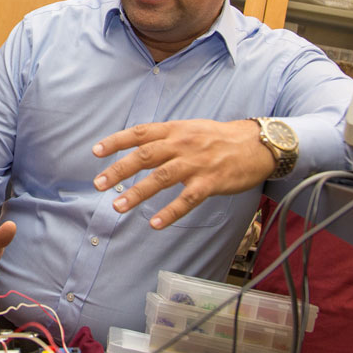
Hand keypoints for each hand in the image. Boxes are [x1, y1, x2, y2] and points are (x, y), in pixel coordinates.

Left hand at [91, 118, 273, 228]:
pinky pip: (187, 199)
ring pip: (161, 178)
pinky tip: (154, 223)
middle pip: (144, 156)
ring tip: (118, 206)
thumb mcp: (190, 129)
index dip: (116, 141)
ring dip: (137, 193)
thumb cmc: (220, 138)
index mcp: (175, 130)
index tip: (95, 152)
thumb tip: (138, 146)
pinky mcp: (210, 182)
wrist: (257, 144)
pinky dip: (170, 212)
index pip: (139, 133)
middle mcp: (182, 144)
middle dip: (118, 169)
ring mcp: (196, 164)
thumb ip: (166, 137)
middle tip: (98, 184)